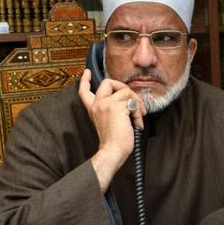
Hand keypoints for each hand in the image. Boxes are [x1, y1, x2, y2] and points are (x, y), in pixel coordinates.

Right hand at [78, 69, 145, 190]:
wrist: (112, 151)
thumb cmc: (114, 142)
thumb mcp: (110, 122)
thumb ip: (113, 109)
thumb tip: (128, 100)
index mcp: (93, 109)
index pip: (84, 91)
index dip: (85, 80)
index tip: (87, 72)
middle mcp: (97, 105)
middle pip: (108, 83)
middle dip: (124, 87)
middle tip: (134, 101)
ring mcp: (106, 104)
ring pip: (126, 91)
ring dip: (137, 104)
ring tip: (138, 117)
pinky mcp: (117, 107)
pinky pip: (133, 103)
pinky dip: (139, 113)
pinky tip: (137, 123)